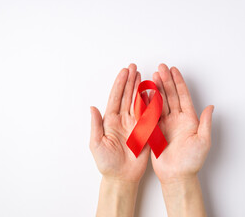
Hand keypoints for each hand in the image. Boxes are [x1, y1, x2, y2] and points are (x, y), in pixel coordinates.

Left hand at [90, 64, 149, 182]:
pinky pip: (149, 114)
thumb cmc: (107, 163)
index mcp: (111, 121)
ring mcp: (135, 124)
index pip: (116, 98)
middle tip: (134, 67)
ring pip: (138, 102)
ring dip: (140, 88)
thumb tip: (92, 107)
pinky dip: (151, 103)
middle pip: (127, 96)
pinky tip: (152, 92)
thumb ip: (96, 125)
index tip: (124, 71)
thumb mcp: (96, 144)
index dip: (120, 84)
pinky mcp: (145, 131)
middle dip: (130, 81)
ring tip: (142, 75)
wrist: (122, 177)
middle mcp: (123, 120)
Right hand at [151, 64, 213, 183]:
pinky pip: (150, 114)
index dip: (179, 82)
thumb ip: (205, 123)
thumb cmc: (192, 161)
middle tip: (161, 67)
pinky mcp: (154, 130)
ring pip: (160, 102)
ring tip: (152, 76)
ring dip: (157, 89)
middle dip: (166, 81)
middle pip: (171, 95)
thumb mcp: (203, 141)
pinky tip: (144, 93)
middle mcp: (177, 119)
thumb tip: (211, 107)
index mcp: (188, 119)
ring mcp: (165, 124)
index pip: (183, 96)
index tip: (174, 70)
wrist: (177, 176)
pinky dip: (147, 103)